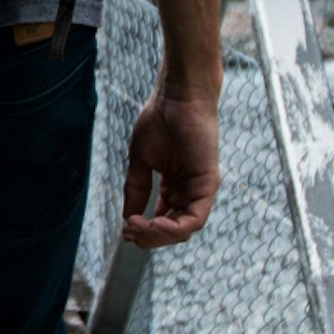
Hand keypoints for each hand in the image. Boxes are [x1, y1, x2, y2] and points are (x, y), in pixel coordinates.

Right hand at [120, 87, 218, 248]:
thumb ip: (136, 189)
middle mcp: (188, 190)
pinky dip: (174, 228)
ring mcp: (200, 189)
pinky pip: (195, 219)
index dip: (144, 230)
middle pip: (173, 229)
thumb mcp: (140, 161)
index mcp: (174, 185)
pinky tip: (154, 224)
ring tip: (138, 228)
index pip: (163, 220)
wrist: (176, 96)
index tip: (125, 229)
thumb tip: (127, 216)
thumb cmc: (160, 119)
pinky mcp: (208, 184)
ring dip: (159, 236)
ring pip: (184, 230)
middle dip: (149, 237)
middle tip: (129, 232)